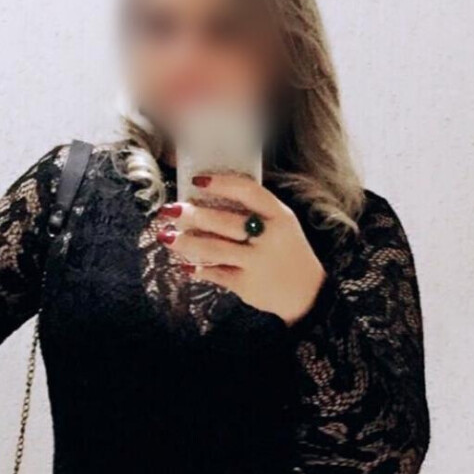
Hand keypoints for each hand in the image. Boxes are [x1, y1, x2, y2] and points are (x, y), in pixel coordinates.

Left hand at [154, 172, 325, 325]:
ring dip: (186, 242)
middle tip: (171, 210)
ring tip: (166, 237)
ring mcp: (257, 262)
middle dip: (193, 215)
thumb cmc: (287, 251)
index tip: (197, 181)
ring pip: (214, 249)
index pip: (248, 192)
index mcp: (279, 216)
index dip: (221, 184)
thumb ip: (256, 210)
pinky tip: (185, 266)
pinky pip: (216, 273)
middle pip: (224, 221)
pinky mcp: (247, 284)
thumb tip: (212, 197)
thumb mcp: (283, 224)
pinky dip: (198, 269)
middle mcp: (269, 237)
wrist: (306, 292)